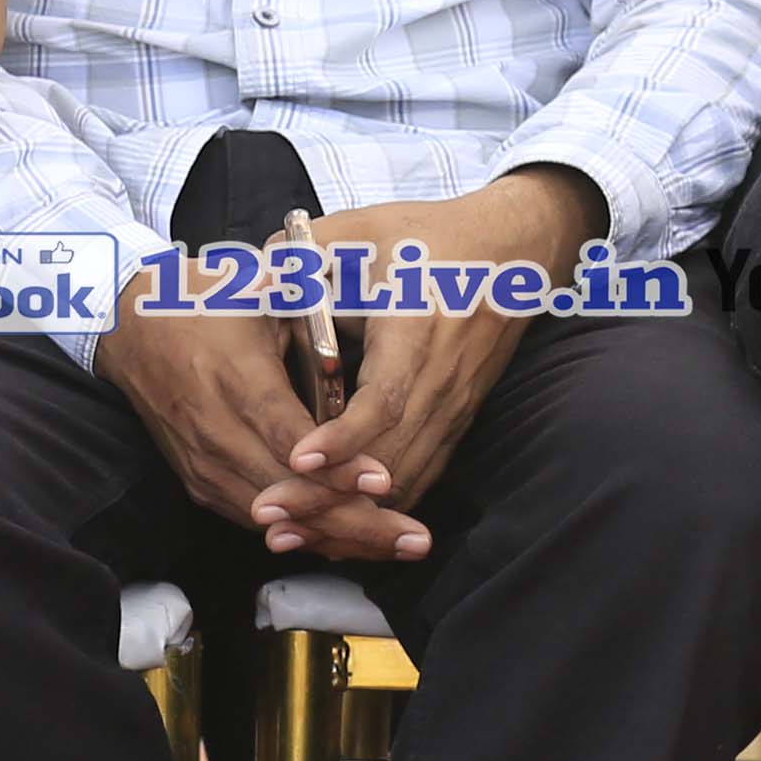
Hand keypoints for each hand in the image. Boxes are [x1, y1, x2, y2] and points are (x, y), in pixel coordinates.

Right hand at [98, 285, 370, 555]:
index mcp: (236, 381)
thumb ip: (309, 308)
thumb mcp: (256, 292)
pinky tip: (352, 540)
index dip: (336, 467)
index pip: (290, 438)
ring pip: (276, 519)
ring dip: (337, 538)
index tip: (384, 481)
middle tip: (414, 538)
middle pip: (290, 495)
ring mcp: (205, 465)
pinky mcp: (200, 482)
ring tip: (395, 545)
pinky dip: (305, 533)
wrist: (131, 329)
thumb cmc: (205, 304)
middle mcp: (217, 433)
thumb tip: (369, 305)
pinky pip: (257, 519)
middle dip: (355, 523)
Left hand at [256, 179, 594, 551]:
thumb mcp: (364, 230)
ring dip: (350, 514)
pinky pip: (420, 477)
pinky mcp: (456, 422)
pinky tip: (333, 522)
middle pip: (390, 458)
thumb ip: (303, 253)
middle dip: (329, 495)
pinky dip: (377, 508)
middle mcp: (442, 381)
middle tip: (269, 513)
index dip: (341, 437)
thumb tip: (247, 279)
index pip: (384, 400)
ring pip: (407, 479)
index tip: (297, 458)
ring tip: (289, 531)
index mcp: (418, 331)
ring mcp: (454, 407)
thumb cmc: (429, 238)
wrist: (512, 251)